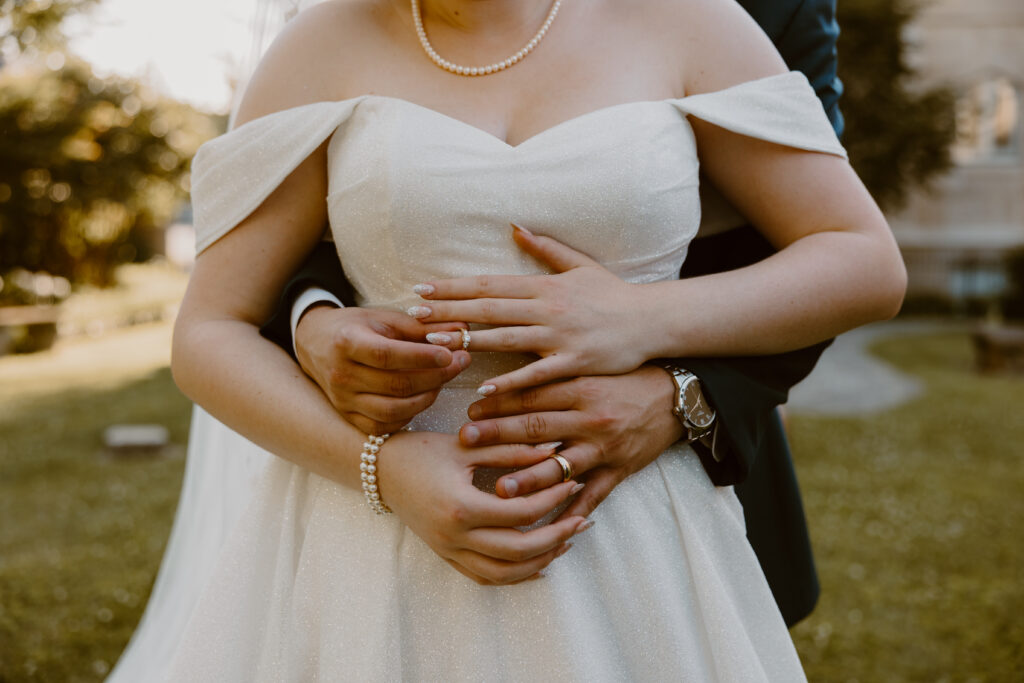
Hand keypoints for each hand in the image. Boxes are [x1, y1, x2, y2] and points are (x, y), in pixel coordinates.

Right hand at [295, 305, 470, 433]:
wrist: (316, 344)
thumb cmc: (356, 327)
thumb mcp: (383, 319)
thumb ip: (421, 327)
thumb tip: (461, 330)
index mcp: (347, 342)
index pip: (387, 355)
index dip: (422, 357)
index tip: (451, 353)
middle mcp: (341, 375)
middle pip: (395, 384)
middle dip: (436, 376)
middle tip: (460, 363)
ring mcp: (343, 400)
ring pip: (393, 410)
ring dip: (427, 397)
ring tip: (443, 380)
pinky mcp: (348, 417)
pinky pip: (384, 425)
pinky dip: (409, 415)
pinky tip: (422, 397)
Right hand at [378, 432, 589, 584]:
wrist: (381, 471)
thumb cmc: (422, 451)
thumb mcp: (468, 445)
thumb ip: (511, 450)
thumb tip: (554, 450)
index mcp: (461, 507)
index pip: (520, 512)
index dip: (552, 499)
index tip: (572, 482)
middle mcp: (454, 537)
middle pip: (519, 551)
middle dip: (556, 536)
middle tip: (582, 520)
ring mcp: (449, 551)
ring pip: (504, 573)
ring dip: (540, 560)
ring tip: (566, 542)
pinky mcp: (446, 557)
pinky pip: (486, 577)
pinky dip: (515, 575)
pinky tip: (538, 562)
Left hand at [408, 224, 651, 394]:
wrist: (652, 321)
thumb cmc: (613, 295)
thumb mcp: (580, 265)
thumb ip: (545, 248)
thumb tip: (514, 226)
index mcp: (544, 286)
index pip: (490, 284)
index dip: (454, 287)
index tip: (423, 290)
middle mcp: (547, 308)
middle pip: (489, 308)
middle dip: (449, 310)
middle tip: (413, 315)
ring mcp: (559, 336)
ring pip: (505, 337)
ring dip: (467, 339)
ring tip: (434, 343)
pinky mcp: (573, 362)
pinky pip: (536, 373)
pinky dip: (510, 379)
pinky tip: (484, 385)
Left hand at [458, 366, 684, 519]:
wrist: (677, 397)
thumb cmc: (626, 380)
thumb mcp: (590, 370)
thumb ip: (554, 377)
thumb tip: (508, 380)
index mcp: (581, 388)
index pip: (532, 396)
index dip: (500, 402)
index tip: (471, 410)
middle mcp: (590, 417)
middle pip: (538, 427)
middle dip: (499, 435)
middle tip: (467, 442)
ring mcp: (605, 447)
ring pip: (562, 466)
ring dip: (530, 478)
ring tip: (500, 489)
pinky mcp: (619, 469)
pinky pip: (593, 493)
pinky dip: (572, 509)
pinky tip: (548, 523)